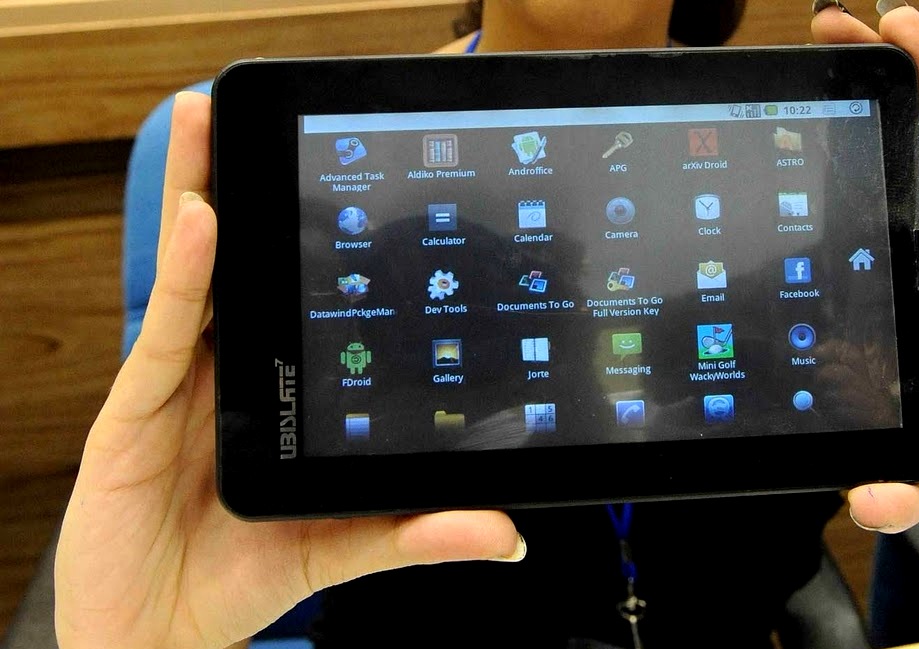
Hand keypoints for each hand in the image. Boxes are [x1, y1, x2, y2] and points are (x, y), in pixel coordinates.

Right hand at [54, 92, 523, 648]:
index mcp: (280, 390)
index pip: (304, 303)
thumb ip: (416, 533)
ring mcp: (185, 382)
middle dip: (258, 192)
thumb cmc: (241, 577)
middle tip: (282, 122)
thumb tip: (507, 533)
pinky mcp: (139, 405)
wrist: (159, 633)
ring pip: (198, 276)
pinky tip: (206, 219)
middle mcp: (234, 371)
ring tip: (217, 123)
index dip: (319, 244)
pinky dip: (186, 273)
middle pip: (248, 268)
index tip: (353, 185)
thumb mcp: (343, 547)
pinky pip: (169, 328)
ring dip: (206, 196)